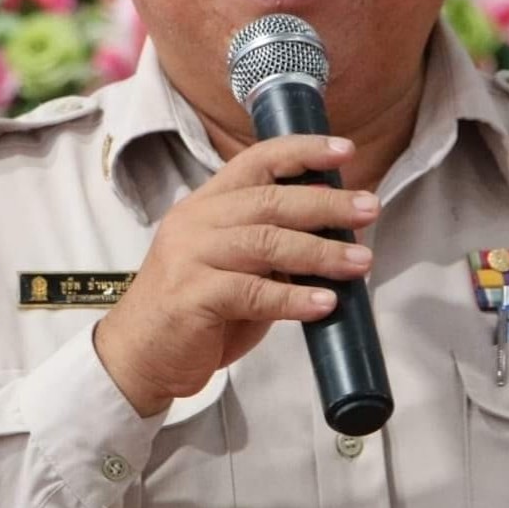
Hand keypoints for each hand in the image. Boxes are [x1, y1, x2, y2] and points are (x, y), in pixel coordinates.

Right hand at [92, 135, 379, 416]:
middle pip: (269, 200)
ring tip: (361, 262)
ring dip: (321, 252)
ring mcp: (190, 257)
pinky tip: (325, 303)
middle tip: (369, 208)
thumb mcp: (235, 265)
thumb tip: (339, 235)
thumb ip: (274, 246)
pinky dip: (293, 298)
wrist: (139, 357)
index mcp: (207, 204)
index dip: (302, 151)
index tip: (344, 150)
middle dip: (327, 204)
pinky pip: (252, 292)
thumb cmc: (197, 310)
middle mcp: (195, 221)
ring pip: (265, 242)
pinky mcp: (191, 297)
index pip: (256, 161)